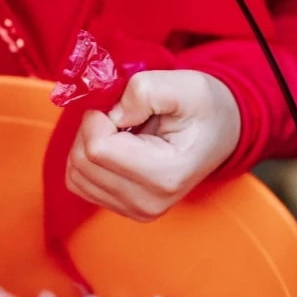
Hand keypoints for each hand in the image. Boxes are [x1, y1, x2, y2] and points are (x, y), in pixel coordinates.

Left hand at [66, 70, 241, 221]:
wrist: (220, 131)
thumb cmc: (205, 107)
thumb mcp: (183, 85)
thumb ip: (142, 91)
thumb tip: (110, 114)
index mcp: (165, 175)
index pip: (97, 148)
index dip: (98, 116)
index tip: (122, 106)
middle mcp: (147, 202)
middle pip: (82, 162)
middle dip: (92, 128)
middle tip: (121, 115)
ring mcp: (135, 211)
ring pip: (75, 174)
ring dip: (88, 143)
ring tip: (121, 131)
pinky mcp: (123, 209)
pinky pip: (80, 183)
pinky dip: (88, 159)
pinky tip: (115, 147)